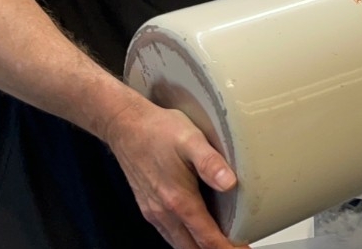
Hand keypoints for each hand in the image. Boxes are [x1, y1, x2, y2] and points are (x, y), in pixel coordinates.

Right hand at [104, 99, 247, 248]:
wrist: (125, 125)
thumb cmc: (158, 130)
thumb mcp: (190, 139)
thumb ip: (210, 162)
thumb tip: (230, 183)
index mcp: (178, 199)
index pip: (206, 238)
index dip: (227, 248)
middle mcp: (164, 212)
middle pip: (192, 247)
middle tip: (236, 248)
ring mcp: (154, 211)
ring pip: (179, 243)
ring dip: (199, 247)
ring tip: (220, 243)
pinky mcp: (148, 206)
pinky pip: (169, 232)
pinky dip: (185, 239)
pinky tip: (195, 230)